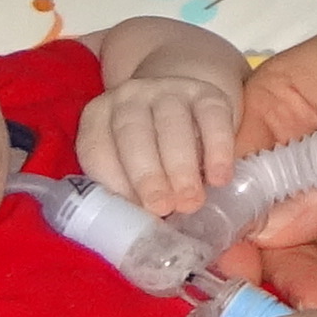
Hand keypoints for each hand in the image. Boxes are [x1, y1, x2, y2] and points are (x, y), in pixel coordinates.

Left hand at [86, 59, 243, 219]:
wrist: (185, 103)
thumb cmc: (152, 148)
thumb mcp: (130, 163)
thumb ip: (128, 187)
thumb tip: (142, 226)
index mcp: (99, 117)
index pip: (97, 147)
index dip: (113, 181)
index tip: (134, 211)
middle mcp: (129, 98)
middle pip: (132, 133)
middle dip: (147, 175)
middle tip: (163, 208)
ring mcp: (168, 89)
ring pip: (172, 124)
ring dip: (181, 167)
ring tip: (191, 201)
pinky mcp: (207, 92)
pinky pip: (213, 118)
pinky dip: (218, 150)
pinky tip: (220, 178)